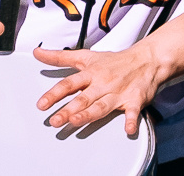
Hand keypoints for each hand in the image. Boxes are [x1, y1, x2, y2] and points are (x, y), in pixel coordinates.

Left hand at [31, 38, 179, 137]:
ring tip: (77, 121)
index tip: (41, 104)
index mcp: (91, 73)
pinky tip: (128, 129)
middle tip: (54, 121)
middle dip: (68, 109)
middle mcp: (103, 83)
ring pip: (102, 105)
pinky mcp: (135, 99)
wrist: (147, 59)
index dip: (54, 94)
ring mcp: (118, 92)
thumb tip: (37, 53)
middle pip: (83, 97)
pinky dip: (132, 120)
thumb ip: (60, 57)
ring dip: (90, 114)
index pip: (69, 83)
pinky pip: (133, 111)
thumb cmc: (114, 61)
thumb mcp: (86, 56)